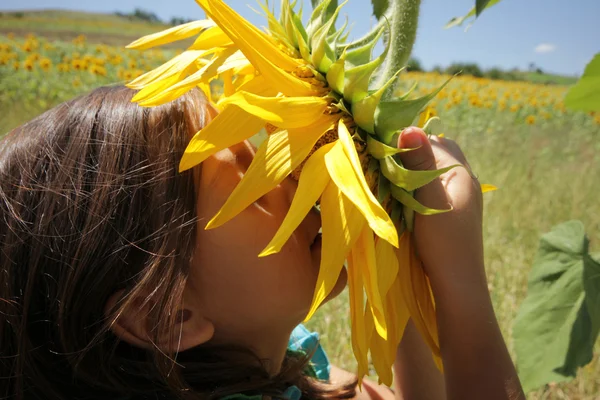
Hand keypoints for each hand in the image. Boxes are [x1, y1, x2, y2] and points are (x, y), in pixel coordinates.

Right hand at [396, 127, 486, 292]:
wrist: (458, 284)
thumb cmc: (444, 243)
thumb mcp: (428, 200)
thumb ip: (420, 164)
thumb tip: (409, 128)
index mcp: (461, 174)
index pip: (434, 141)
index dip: (409, 141)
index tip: (383, 147)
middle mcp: (464, 181)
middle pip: (437, 152)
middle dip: (413, 152)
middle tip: (388, 161)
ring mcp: (460, 197)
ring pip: (434, 170)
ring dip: (415, 170)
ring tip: (393, 177)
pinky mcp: (453, 212)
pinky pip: (434, 187)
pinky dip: (419, 185)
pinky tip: (406, 197)